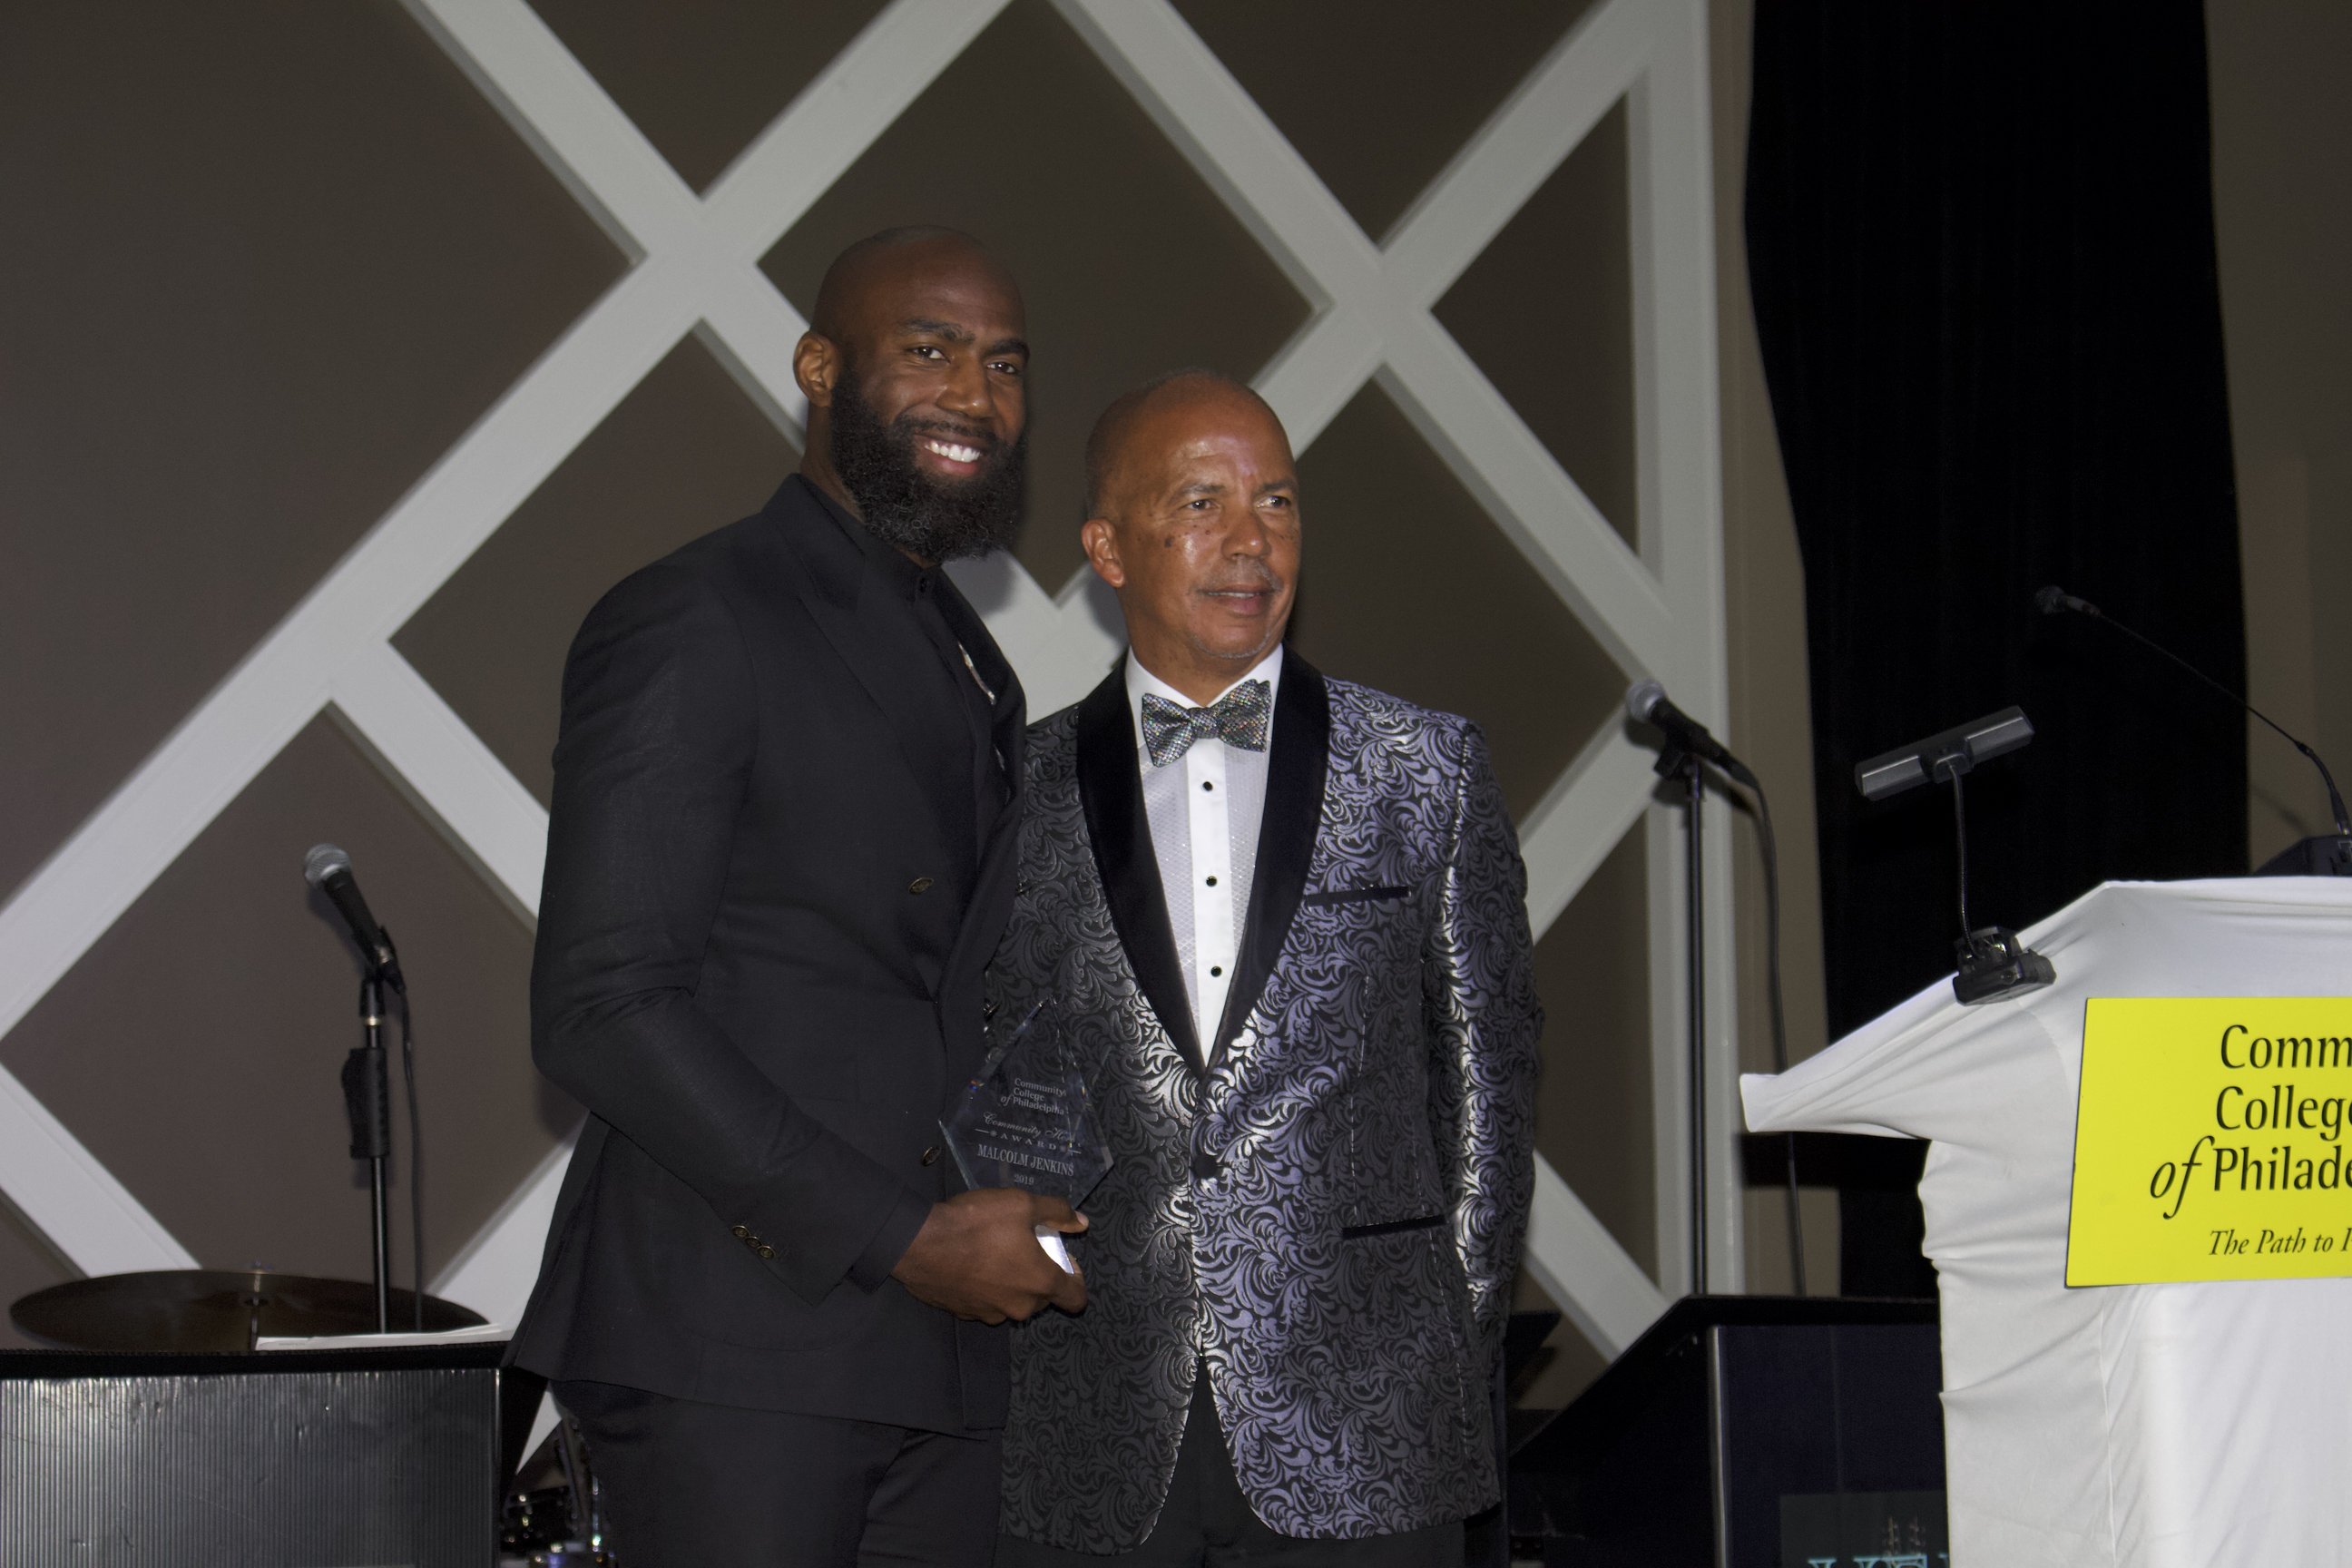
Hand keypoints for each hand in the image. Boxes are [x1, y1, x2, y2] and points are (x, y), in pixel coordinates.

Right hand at [891, 1188, 1088, 1323]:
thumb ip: (1057, 1212)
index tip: (1065, 1261)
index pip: (1075, 1299)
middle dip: (1040, 1276)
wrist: (919, 1244)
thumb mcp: (1022, 1204)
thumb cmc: (977, 1223)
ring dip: (1012, 1283)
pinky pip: (985, 1302)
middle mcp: (1019, 1307)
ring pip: (1013, 1302)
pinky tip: (971, 1265)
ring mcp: (989, 1314)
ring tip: (995, 1254)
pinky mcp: (964, 1313)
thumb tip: (1082, 1223)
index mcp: (1040, 1283)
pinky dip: (986, 1287)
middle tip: (1025, 1247)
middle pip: (1043, 1299)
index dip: (1077, 1280)